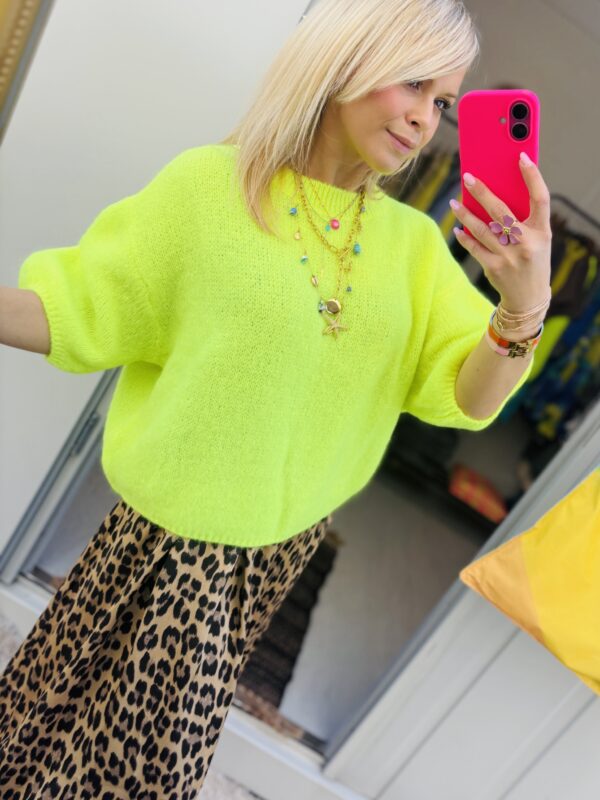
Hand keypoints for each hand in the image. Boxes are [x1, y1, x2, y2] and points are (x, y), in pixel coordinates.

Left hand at [449, 153, 551, 313]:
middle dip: (482, 192)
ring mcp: (509, 257)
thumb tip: (495, 194)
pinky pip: (474, 247)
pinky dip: (464, 237)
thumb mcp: (538, 239)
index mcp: (542, 232)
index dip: (533, 176)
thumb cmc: (532, 259)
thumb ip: (524, 220)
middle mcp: (526, 243)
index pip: (541, 198)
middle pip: (501, 211)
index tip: (521, 157)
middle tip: (467, 177)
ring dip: (465, 214)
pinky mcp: (494, 268)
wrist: (528, 297)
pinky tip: (457, 228)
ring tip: (454, 203)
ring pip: (481, 229)